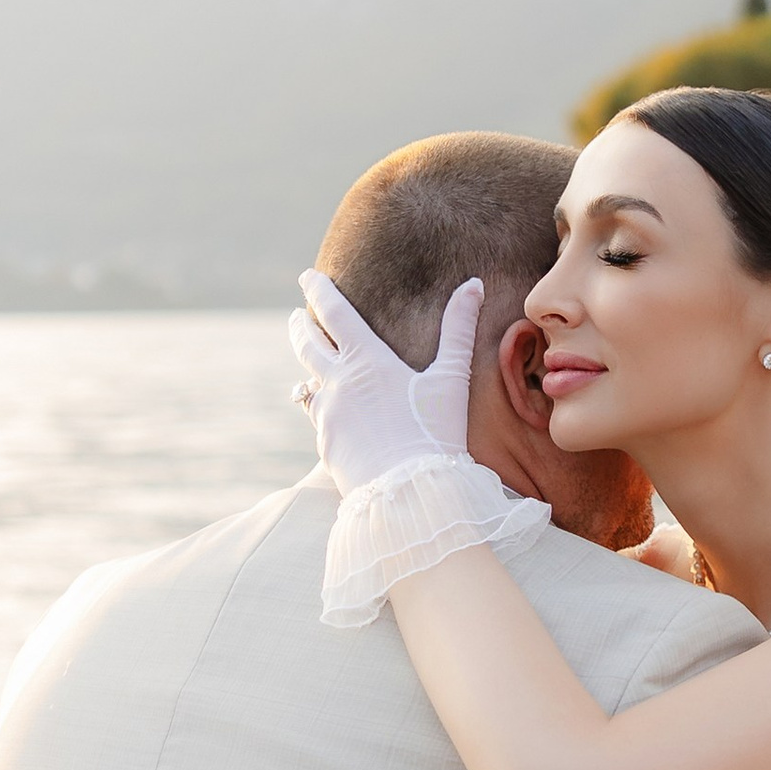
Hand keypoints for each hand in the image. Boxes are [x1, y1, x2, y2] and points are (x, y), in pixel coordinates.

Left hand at [291, 270, 481, 496]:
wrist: (409, 494)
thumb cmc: (435, 433)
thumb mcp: (451, 378)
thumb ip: (458, 329)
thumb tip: (474, 284)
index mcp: (366, 360)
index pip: (333, 312)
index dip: (318, 289)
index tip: (308, 275)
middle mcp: (338, 383)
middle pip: (307, 344)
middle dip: (300, 325)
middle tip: (297, 315)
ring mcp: (327, 416)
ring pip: (308, 382)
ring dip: (308, 366)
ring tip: (312, 361)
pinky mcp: (326, 445)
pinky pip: (320, 418)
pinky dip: (324, 406)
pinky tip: (333, 411)